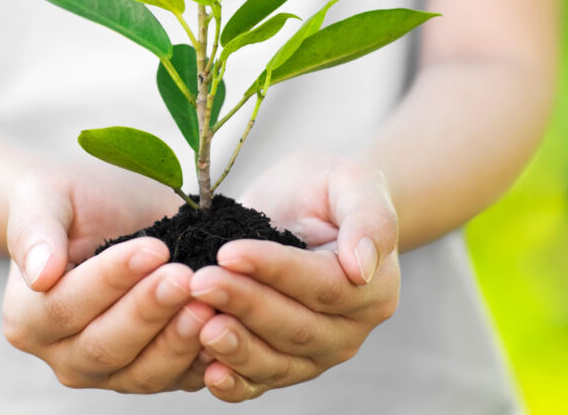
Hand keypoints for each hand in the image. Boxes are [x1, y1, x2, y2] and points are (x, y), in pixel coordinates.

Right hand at [3, 165, 213, 392]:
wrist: (107, 213)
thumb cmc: (71, 202)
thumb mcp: (45, 198)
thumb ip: (36, 232)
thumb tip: (40, 273)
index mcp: (27, 317)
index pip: (66, 307)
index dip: (110, 281)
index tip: (152, 249)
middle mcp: (64, 355)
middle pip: (105, 346)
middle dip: (149, 312)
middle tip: (186, 277)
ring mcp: (110, 373)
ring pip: (144, 373)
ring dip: (180, 340)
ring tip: (210, 301)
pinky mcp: (153, 374)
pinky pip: (180, 378)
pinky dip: (205, 357)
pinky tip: (228, 326)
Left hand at [189, 155, 400, 401]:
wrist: (306, 209)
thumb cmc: (327, 191)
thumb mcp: (353, 183)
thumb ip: (369, 219)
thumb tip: (362, 267)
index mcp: (372, 288)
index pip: (321, 285)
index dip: (274, 270)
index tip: (229, 252)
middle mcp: (348, 330)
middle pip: (294, 327)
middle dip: (243, 305)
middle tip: (199, 282)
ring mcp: (316, 355)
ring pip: (275, 362)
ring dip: (234, 347)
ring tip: (196, 324)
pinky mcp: (283, 366)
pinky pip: (258, 384)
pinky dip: (232, 383)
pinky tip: (206, 371)